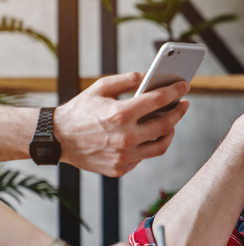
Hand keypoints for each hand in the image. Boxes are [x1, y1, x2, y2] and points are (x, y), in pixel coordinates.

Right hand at [53, 72, 189, 176]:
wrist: (57, 138)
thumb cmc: (80, 110)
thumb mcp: (100, 87)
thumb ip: (127, 79)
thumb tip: (151, 77)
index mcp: (119, 114)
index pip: (158, 100)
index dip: (175, 91)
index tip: (184, 85)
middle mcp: (125, 137)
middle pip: (166, 125)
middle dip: (179, 112)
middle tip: (183, 104)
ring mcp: (123, 156)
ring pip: (160, 146)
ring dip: (170, 132)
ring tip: (171, 122)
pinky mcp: (120, 168)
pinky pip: (144, 156)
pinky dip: (148, 144)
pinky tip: (148, 135)